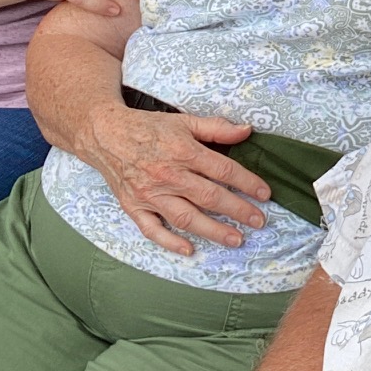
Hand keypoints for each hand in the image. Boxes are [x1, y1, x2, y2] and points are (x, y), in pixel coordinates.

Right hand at [84, 103, 273, 255]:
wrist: (105, 134)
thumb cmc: (148, 127)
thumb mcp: (185, 121)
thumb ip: (217, 128)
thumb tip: (247, 130)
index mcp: (183, 152)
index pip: (223, 170)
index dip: (247, 182)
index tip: (265, 194)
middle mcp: (168, 175)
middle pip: (209, 197)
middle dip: (238, 210)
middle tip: (259, 221)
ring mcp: (150, 194)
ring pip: (186, 217)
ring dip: (212, 230)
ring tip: (236, 239)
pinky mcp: (134, 207)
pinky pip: (152, 229)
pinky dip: (170, 242)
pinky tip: (189, 250)